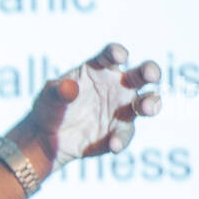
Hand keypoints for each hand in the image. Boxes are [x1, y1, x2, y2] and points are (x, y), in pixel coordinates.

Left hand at [21, 43, 162, 172]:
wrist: (47, 136)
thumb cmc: (50, 106)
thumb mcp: (49, 96)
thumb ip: (59, 91)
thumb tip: (70, 87)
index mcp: (98, 69)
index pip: (111, 56)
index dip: (117, 53)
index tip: (119, 56)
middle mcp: (116, 86)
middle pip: (139, 75)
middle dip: (150, 71)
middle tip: (151, 75)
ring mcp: (121, 109)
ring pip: (144, 103)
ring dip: (150, 104)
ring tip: (147, 109)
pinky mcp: (118, 132)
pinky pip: (125, 134)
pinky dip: (121, 139)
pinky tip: (113, 145)